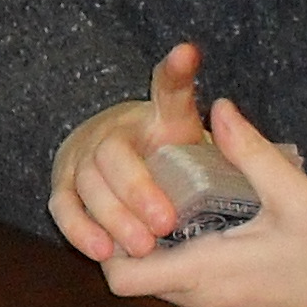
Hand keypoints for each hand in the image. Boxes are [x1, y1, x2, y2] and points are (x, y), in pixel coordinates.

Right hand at [48, 44, 210, 261]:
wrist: (122, 162)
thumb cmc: (173, 162)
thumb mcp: (206, 153)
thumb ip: (231, 147)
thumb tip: (244, 130)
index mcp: (159, 116)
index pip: (169, 88)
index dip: (176, 71)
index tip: (188, 54)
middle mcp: (115, 130)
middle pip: (116, 152)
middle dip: (138, 189)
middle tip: (166, 222)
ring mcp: (83, 156)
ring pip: (89, 182)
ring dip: (114, 216)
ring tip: (141, 247)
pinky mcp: (63, 184)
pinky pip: (64, 206)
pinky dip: (80, 230)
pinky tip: (102, 252)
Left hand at [97, 97, 306, 306]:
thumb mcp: (296, 195)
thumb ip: (251, 151)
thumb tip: (219, 108)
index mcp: (206, 275)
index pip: (122, 277)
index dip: (114, 244)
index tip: (132, 209)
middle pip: (141, 282)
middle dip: (141, 244)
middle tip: (161, 203)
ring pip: (170, 293)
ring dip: (171, 260)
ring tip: (194, 218)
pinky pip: (198, 304)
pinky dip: (198, 277)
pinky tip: (226, 246)